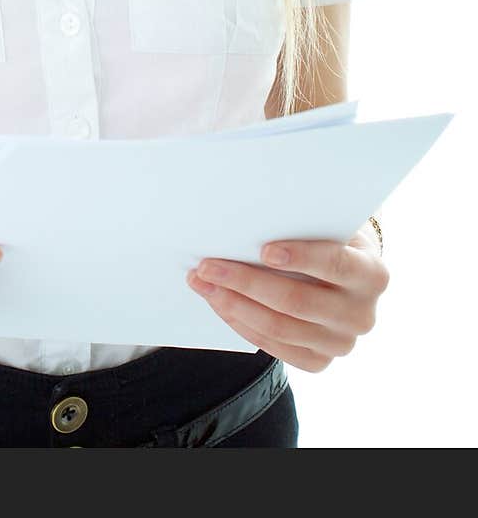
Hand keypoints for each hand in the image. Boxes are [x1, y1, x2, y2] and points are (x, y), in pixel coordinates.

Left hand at [185, 222, 388, 372]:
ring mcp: (341, 343)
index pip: (336, 264)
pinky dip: (242, 324)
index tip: (263, 249)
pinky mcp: (319, 361)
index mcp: (372, 274)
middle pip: (297, 301)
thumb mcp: (327, 224)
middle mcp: (361, 314)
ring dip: (234, 304)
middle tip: (207, 265)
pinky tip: (219, 304)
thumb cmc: (328, 238)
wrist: (345, 273)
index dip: (301, 257)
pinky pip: (274, 347)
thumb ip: (302, 221)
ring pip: (280, 327)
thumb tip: (251, 213)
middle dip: (246, 281)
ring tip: (203, 283)